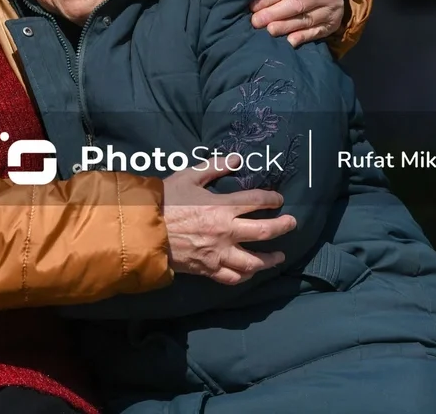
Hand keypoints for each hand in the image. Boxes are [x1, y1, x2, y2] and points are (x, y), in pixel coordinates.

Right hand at [161, 163, 296, 284]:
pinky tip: (250, 272)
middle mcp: (226, 232)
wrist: (144, 230)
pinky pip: (233, 277)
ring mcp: (219, 253)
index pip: (257, 201)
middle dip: (283, 227)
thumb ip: (213, 167)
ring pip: (254, 261)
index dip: (272, 198)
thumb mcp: (187, 176)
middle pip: (265, 231)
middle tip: (292, 223)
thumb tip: (236, 159)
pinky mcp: (208, 269)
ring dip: (270, 258)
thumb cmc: (164, 201)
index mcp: (222, 207)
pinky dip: (245, 276)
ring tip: (279, 256)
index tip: (278, 198)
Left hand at [250, 0, 344, 46]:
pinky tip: (290, 41)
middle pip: (296, 5)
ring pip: (306, 19)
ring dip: (286, 26)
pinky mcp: (332, 24)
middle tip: (256, 21)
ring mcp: (330, 10)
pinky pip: (317, 32)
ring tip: (269, 30)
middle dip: (274, 13)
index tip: (253, 6)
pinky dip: (303, 37)